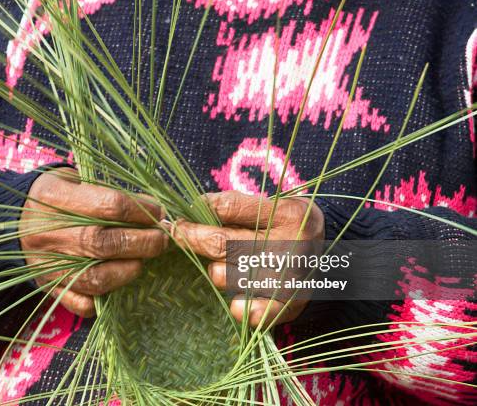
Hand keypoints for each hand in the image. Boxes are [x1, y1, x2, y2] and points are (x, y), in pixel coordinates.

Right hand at [20, 168, 167, 316]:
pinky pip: (81, 304)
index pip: (109, 205)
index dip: (141, 210)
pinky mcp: (49, 287)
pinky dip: (105, 298)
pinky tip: (118, 283)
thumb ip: (108, 192)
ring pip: (96, 278)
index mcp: (55, 198)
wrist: (12, 221)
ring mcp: (47, 265)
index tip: (159, 212)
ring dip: (128, 271)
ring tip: (142, 261)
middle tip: (162, 240)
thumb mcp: (75, 179)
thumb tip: (152, 209)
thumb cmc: (56, 196)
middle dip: (143, 243)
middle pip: (104, 243)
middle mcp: (48, 234)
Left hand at [174, 191, 323, 326]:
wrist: (341, 261)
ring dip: (214, 271)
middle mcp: (291, 245)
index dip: (204, 206)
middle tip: (175, 232)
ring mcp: (289, 278)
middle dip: (191, 236)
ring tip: (217, 266)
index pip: (232, 206)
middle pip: (223, 243)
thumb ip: (242, 207)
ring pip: (227, 275)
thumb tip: (197, 207)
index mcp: (289, 214)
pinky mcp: (289, 305)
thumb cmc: (292, 228)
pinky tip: (235, 305)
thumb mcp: (278, 207)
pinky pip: (254, 311)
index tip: (189, 207)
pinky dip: (241, 309)